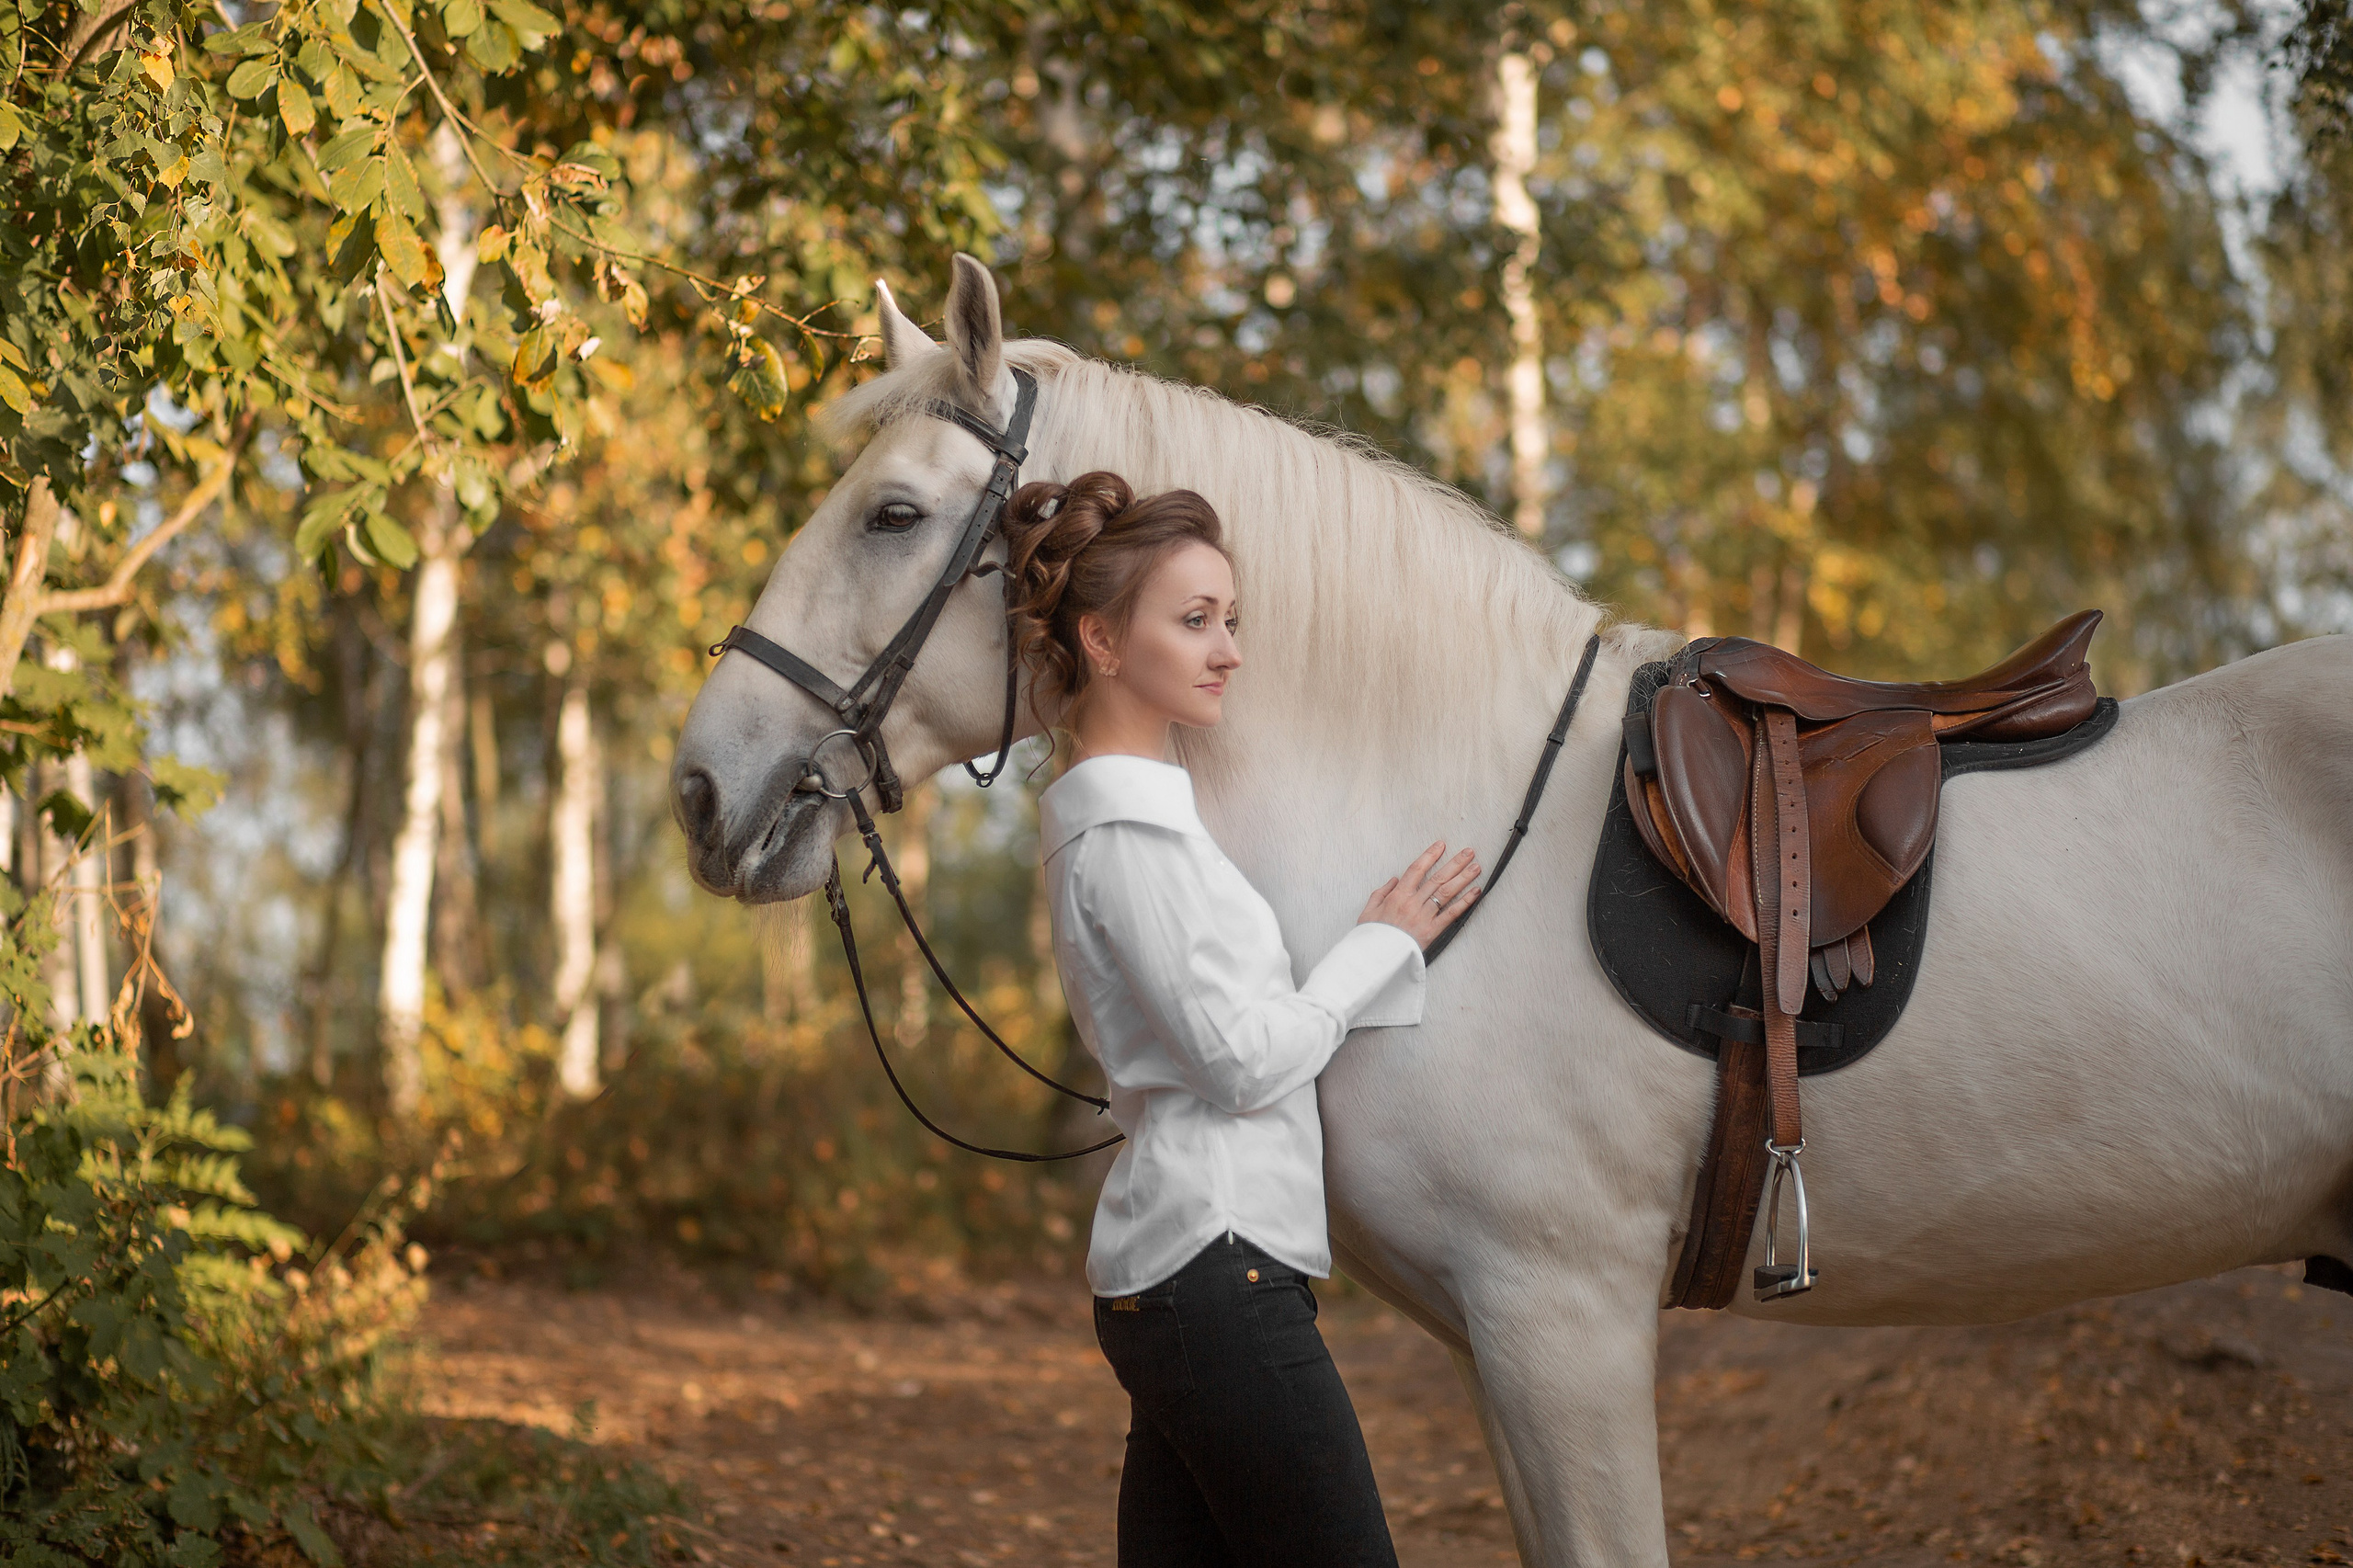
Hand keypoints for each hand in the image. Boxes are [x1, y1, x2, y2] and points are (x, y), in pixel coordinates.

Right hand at [1357, 841, 1482, 950]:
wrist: (1375, 958)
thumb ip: (1381, 892)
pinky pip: (1451, 914)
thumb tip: (1394, 879)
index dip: (1430, 855)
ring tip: (1476, 867)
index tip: (1441, 845)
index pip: (1416, 869)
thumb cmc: (1372, 936)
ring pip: (1447, 893)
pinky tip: (1475, 891)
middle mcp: (1413, 903)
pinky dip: (1465, 902)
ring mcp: (1424, 916)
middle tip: (1468, 852)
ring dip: (1463, 878)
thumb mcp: (1368, 911)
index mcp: (1397, 895)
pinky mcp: (1432, 931)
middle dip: (1455, 863)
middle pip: (1437, 878)